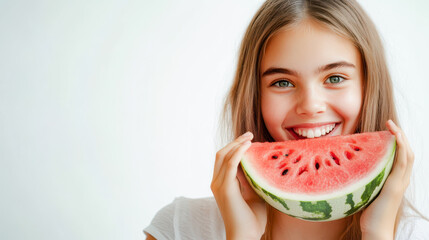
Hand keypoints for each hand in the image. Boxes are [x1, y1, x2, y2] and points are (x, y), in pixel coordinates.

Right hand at [211, 132, 266, 239]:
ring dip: (236, 144)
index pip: (224, 160)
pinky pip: (230, 163)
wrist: (246, 236)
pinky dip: (238, 152)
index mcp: (222, 184)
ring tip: (250, 137)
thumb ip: (252, 179)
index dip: (235, 148)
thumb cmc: (252, 219)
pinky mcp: (225, 187)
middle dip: (234, 142)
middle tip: (249, 135)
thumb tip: (258, 164)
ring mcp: (219, 184)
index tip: (249, 141)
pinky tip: (247, 145)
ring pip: (223, 156)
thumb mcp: (254, 193)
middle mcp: (217, 182)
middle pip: (221, 154)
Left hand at [360, 120, 413, 239]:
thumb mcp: (368, 192)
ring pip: (407, 154)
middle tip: (390, 124)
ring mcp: (399, 182)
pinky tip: (395, 137)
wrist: (375, 231)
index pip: (401, 158)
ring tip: (392, 125)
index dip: (398, 143)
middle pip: (407, 153)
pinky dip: (401, 147)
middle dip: (401, 136)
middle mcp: (400, 180)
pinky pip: (402, 162)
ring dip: (401, 137)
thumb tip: (351, 170)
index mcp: (394, 181)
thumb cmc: (369, 215)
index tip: (388, 131)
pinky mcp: (395, 185)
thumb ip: (366, 180)